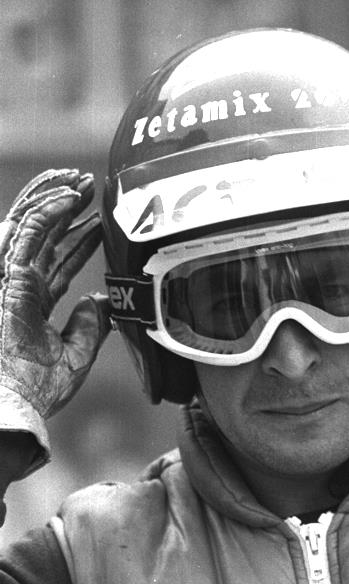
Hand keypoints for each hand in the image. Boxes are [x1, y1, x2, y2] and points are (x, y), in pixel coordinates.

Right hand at [0, 169, 109, 466]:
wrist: (17, 401)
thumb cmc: (39, 387)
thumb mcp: (77, 353)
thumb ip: (90, 326)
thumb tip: (101, 301)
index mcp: (32, 302)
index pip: (58, 262)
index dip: (80, 241)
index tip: (103, 225)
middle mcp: (19, 285)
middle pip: (45, 236)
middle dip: (68, 210)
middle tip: (92, 189)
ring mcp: (10, 277)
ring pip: (31, 224)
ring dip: (56, 199)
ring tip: (80, 181)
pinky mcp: (8, 274)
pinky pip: (28, 231)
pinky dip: (49, 211)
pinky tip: (71, 199)